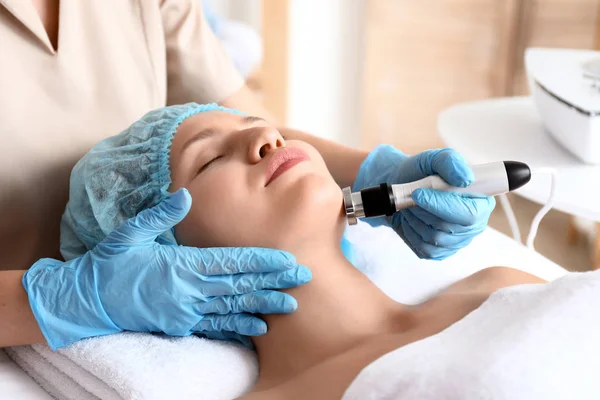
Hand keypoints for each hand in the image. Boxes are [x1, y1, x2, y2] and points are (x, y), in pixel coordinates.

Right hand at [23, 189, 310, 349]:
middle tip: (303, 279)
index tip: (287, 259)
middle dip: (273, 282)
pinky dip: (238, 326)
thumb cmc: (110, 263)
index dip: (262, 261)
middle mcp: (188, 290)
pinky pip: (215, 326)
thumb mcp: (131, 232)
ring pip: (233, 307)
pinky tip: (257, 328)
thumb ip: (161, 214)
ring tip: (289, 305)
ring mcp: (185, 311)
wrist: (86, 301)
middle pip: (240, 284)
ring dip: (263, 305)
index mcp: (181, 265)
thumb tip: (185, 193)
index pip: (232, 261)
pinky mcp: (179, 325)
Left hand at [353, 145, 495, 259]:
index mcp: (481, 201)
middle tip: (412, 196)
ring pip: (435, 239)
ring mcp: (457, 241)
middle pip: (449, 228)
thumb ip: (451, 162)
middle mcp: (474, 224)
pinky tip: (412, 219)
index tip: (419, 193)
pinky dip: (412, 233)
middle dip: (424, 211)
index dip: (443, 206)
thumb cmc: (421, 173)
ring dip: (416, 219)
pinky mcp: (440, 252)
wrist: (401, 188)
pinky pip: (425, 249)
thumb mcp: (434, 159)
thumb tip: (466, 179)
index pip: (470, 213)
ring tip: (411, 205)